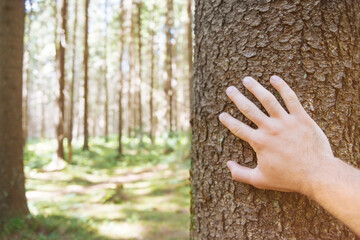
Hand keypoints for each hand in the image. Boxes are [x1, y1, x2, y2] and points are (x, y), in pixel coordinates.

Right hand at [219, 76, 335, 194]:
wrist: (317, 174)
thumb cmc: (288, 178)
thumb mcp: (260, 180)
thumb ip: (240, 174)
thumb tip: (228, 165)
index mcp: (259, 142)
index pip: (238, 128)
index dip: (228, 121)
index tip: (222, 114)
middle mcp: (270, 128)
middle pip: (249, 109)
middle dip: (237, 98)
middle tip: (229, 89)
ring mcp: (286, 121)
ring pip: (268, 99)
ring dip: (256, 88)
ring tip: (247, 80)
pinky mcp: (301, 118)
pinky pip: (291, 98)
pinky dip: (282, 87)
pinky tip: (274, 78)